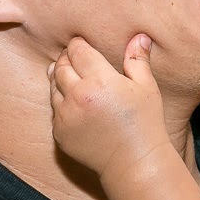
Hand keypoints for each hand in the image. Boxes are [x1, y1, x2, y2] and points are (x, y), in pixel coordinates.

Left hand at [49, 34, 170, 182]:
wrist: (134, 162)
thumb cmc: (145, 123)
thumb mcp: (146, 88)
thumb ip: (137, 60)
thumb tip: (139, 36)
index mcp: (99, 81)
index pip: (78, 51)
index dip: (78, 44)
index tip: (82, 43)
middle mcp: (77, 96)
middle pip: (61, 65)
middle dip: (67, 58)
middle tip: (75, 58)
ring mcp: (65, 116)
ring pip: (53, 86)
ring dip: (60, 79)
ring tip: (73, 77)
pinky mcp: (59, 133)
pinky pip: (54, 109)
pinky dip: (61, 102)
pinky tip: (76, 103)